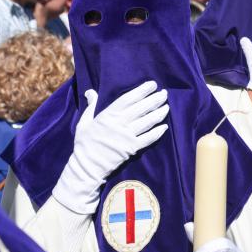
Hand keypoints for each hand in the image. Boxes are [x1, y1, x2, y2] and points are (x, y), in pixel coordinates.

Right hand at [52, 82, 168, 214]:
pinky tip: (164, 126)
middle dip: (155, 99)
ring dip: (159, 113)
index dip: (142, 90)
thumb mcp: (84, 122)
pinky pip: (148, 139)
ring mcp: (127, 136)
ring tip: (167, 106)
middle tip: (164, 93)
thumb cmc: (84, 143)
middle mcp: (120, 124)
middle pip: (142, 108)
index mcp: (108, 115)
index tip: (152, 84)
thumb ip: (91, 105)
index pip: (129, 99)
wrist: (87, 166)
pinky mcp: (132, 148)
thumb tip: (90, 91)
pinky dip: (157, 133)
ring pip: (147, 122)